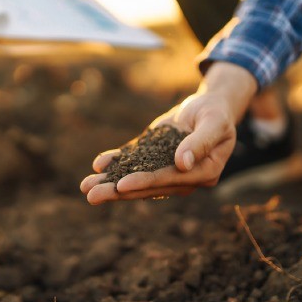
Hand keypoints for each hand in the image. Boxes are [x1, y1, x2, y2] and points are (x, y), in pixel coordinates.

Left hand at [80, 62, 257, 203]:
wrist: (210, 106)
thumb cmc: (215, 113)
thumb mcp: (214, 122)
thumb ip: (200, 142)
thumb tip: (182, 164)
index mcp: (203, 174)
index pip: (169, 180)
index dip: (145, 182)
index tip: (121, 185)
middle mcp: (183, 178)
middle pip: (147, 186)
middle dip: (118, 191)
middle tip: (91, 196)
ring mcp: (166, 170)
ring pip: (135, 178)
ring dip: (110, 183)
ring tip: (85, 187)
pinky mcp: (154, 158)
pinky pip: (133, 163)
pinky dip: (115, 163)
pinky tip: (98, 165)